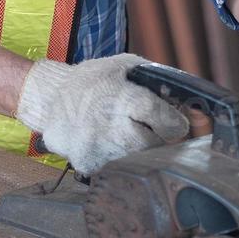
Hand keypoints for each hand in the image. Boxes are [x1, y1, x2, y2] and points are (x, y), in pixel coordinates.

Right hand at [16, 54, 189, 173]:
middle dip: (156, 140)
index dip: (174, 123)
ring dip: (135, 151)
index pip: (165, 120)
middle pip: (154, 147)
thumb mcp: (124, 67)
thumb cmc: (92, 80)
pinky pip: (114, 169)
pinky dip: (114, 160)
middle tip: (146, 130)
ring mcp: (96, 149)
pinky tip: (104, 143)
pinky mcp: (85, 164)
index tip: (173, 125)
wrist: (49, 96)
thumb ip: (155, 82)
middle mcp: (110, 125)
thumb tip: (189, 102)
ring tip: (121, 134)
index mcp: (123, 97)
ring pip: (135, 161)